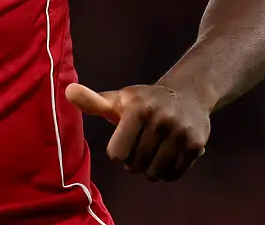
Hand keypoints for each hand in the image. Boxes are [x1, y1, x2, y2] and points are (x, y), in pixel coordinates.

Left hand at [65, 82, 209, 181]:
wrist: (187, 94)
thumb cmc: (143, 101)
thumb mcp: (118, 99)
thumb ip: (92, 101)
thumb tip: (67, 91)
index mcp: (138, 108)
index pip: (117, 153)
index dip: (117, 153)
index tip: (122, 145)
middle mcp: (161, 119)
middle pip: (135, 164)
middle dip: (132, 163)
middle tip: (137, 151)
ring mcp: (180, 132)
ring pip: (155, 172)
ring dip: (148, 171)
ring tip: (148, 157)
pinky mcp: (196, 144)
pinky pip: (174, 174)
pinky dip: (166, 174)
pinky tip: (164, 160)